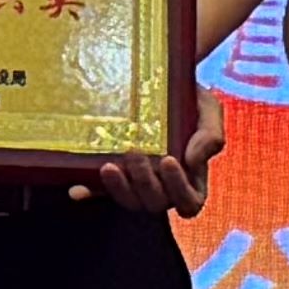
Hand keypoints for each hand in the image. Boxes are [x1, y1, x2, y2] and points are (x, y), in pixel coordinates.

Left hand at [89, 90, 228, 218]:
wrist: (160, 84)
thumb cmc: (190, 100)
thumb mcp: (208, 110)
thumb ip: (210, 134)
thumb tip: (192, 160)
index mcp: (191, 179)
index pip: (189, 202)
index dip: (179, 188)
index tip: (169, 159)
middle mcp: (164, 188)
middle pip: (156, 204)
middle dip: (145, 182)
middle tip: (135, 153)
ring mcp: (136, 185)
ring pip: (129, 202)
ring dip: (119, 189)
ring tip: (110, 166)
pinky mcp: (112, 178)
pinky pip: (99, 193)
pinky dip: (89, 192)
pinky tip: (77, 188)